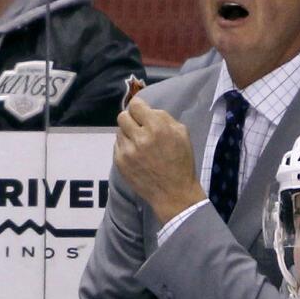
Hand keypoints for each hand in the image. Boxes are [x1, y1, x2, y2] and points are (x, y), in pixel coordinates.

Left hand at [114, 97, 205, 224]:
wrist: (173, 193)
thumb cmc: (181, 163)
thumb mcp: (182, 134)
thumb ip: (164, 117)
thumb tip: (148, 110)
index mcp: (158, 128)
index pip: (136, 105)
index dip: (139, 107)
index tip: (142, 112)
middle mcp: (140, 138)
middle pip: (123, 116)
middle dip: (131, 120)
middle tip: (140, 128)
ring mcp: (127, 151)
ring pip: (119, 131)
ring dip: (128, 134)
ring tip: (140, 144)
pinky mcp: (120, 162)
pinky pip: (117, 145)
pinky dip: (125, 147)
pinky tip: (136, 155)